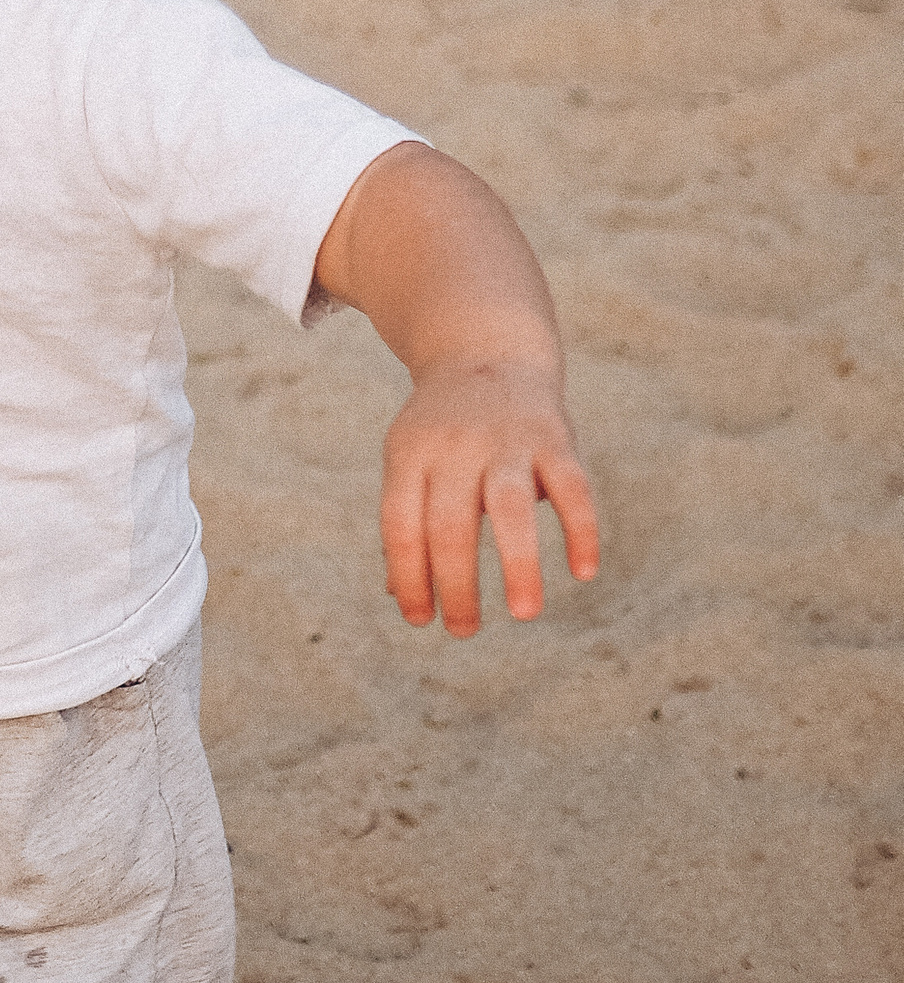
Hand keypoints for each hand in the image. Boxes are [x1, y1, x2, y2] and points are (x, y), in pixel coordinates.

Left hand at [380, 364, 599, 634]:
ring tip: (524, 615)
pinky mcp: (554, 437)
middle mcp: (455, 445)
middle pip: (449, 523)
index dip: (408, 576)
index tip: (420, 620)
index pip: (400, 524)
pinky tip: (583, 573)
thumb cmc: (442, 429)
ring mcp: (506, 440)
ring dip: (518, 565)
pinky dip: (581, 530)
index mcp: (410, 454)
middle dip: (457, 585)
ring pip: (510, 507)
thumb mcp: (410, 461)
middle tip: (463, 631)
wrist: (485, 351)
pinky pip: (572, 487)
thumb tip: (398, 593)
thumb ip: (407, 521)